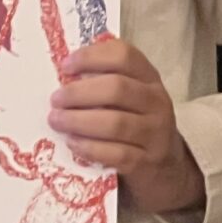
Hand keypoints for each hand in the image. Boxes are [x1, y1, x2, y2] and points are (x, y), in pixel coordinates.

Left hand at [50, 37, 203, 213]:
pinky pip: (117, 153)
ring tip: (56, 121)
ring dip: (79, 121)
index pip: (124, 56)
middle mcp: (156, 101)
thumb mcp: (129, 96)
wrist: (166, 166)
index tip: (65, 66)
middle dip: (79, 93)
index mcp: (149, 77)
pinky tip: (72, 143)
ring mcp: (155, 133)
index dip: (92, 57)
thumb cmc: (135, 122)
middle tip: (55, 100)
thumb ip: (104, 79)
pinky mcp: (147, 161)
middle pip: (117, 88)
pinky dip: (90, 147)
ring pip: (116, 123)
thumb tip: (63, 70)